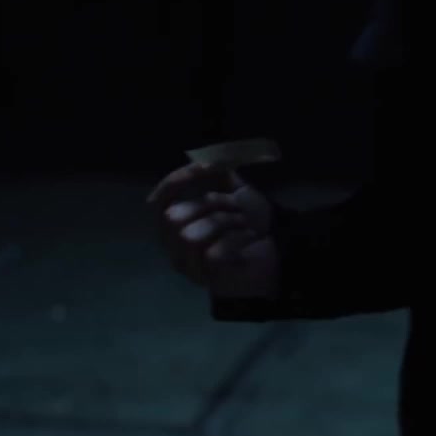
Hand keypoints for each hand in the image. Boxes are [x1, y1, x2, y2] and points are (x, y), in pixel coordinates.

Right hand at [146, 163, 280, 298]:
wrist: (274, 253)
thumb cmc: (248, 222)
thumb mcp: (233, 190)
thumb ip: (217, 171)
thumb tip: (201, 156)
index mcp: (176, 223)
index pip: (160, 201)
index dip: (176, 182)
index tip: (204, 167)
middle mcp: (174, 245)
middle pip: (172, 218)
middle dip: (209, 204)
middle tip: (237, 205)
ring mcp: (188, 265)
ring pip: (190, 236)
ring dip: (225, 222)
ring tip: (246, 223)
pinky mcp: (207, 278)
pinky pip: (212, 254)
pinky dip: (236, 240)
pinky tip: (249, 238)